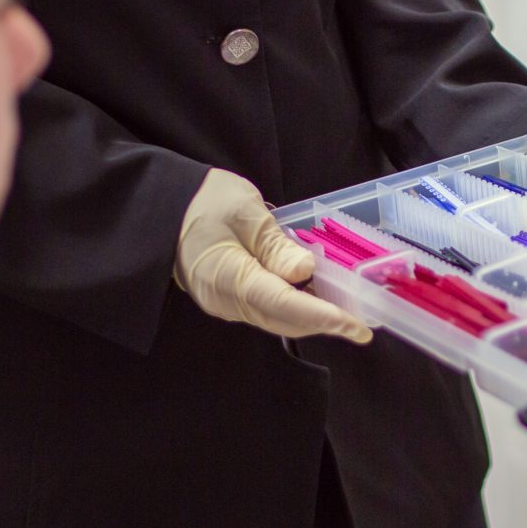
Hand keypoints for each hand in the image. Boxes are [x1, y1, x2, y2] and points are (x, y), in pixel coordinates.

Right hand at [174, 169, 373, 343]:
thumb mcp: (245, 214)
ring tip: (347, 311)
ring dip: (312, 317)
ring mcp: (226, 304)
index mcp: (226, 278)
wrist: (163, 206)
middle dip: (325, 322)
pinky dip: (296, 307)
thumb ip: (276, 246)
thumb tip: (305, 271)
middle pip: (283, 320)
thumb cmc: (203, 201)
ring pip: (278, 319)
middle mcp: (225, 302)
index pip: (283, 304)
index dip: (322, 316)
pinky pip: (268, 310)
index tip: (355, 326)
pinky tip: (317, 298)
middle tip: (363, 321)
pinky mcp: (229, 299)